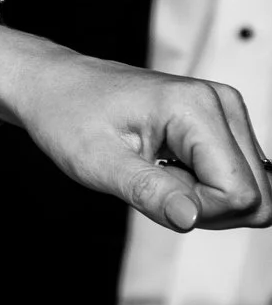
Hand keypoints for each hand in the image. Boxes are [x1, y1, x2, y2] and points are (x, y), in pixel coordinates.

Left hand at [0, 34, 271, 230]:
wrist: (52, 86)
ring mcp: (224, 113)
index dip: (199, 210)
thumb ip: (148, 192)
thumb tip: (191, 219)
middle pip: (256, 194)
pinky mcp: (219, 125)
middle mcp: (221, 104)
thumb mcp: (96, 161)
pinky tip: (165, 169)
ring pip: (248, 189)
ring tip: (154, 172)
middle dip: (204, 206)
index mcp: (196, 108)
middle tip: (152, 183)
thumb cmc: (66, 114)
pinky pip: (233, 178)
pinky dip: (200, 187)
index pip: (241, 193)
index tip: (152, 191)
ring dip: (201, 198)